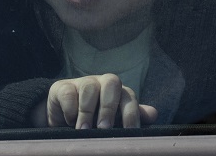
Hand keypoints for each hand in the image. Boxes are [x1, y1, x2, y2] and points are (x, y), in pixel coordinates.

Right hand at [32, 74, 158, 128]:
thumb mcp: (114, 121)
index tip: (130, 132)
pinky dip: (70, 107)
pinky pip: (68, 92)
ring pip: (89, 86)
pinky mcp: (62, 87)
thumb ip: (132, 116)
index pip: (129, 97)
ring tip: (84, 130)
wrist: (64, 117)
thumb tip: (153, 115)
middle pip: (112, 83)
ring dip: (87, 110)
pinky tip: (70, 121)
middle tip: (104, 128)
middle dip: (109, 107)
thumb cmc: (96, 119)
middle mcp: (103, 83)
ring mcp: (83, 83)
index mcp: (118, 92)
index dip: (131, 113)